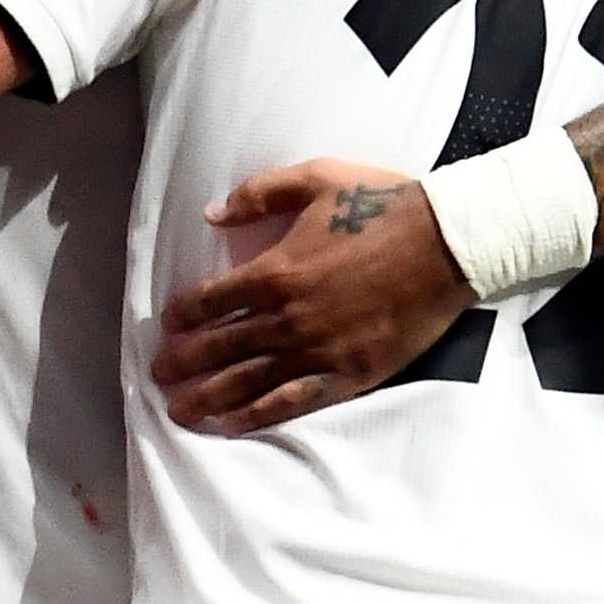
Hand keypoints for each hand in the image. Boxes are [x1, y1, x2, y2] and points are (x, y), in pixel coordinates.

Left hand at [155, 158, 466, 434]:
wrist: (446, 243)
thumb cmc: (382, 205)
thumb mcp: (316, 178)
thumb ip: (259, 194)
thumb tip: (210, 214)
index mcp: (275, 271)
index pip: (210, 301)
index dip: (183, 316)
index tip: (169, 327)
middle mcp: (287, 317)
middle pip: (219, 348)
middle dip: (183, 364)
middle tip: (158, 377)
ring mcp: (317, 350)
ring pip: (247, 382)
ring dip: (208, 398)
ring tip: (179, 411)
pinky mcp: (348, 374)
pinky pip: (294, 402)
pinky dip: (259, 416)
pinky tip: (234, 425)